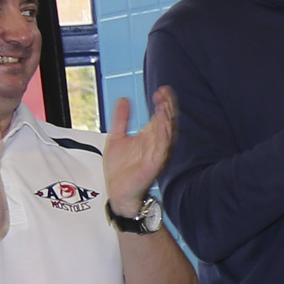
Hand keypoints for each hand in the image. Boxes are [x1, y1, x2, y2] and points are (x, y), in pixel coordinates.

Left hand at [103, 86, 177, 204]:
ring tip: (164, 105)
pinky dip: (162, 136)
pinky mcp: (154, 164)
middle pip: (167, 122)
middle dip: (167, 107)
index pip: (160, 116)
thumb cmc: (120, 170)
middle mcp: (155, 144)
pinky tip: (161, 125)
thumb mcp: (116, 138)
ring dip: (166, 119)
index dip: (162, 103)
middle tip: (164, 94)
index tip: (161, 91)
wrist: (117, 192)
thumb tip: (123, 100)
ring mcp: (156, 154)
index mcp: (149, 137)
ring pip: (167, 134)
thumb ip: (121, 119)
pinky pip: (161, 149)